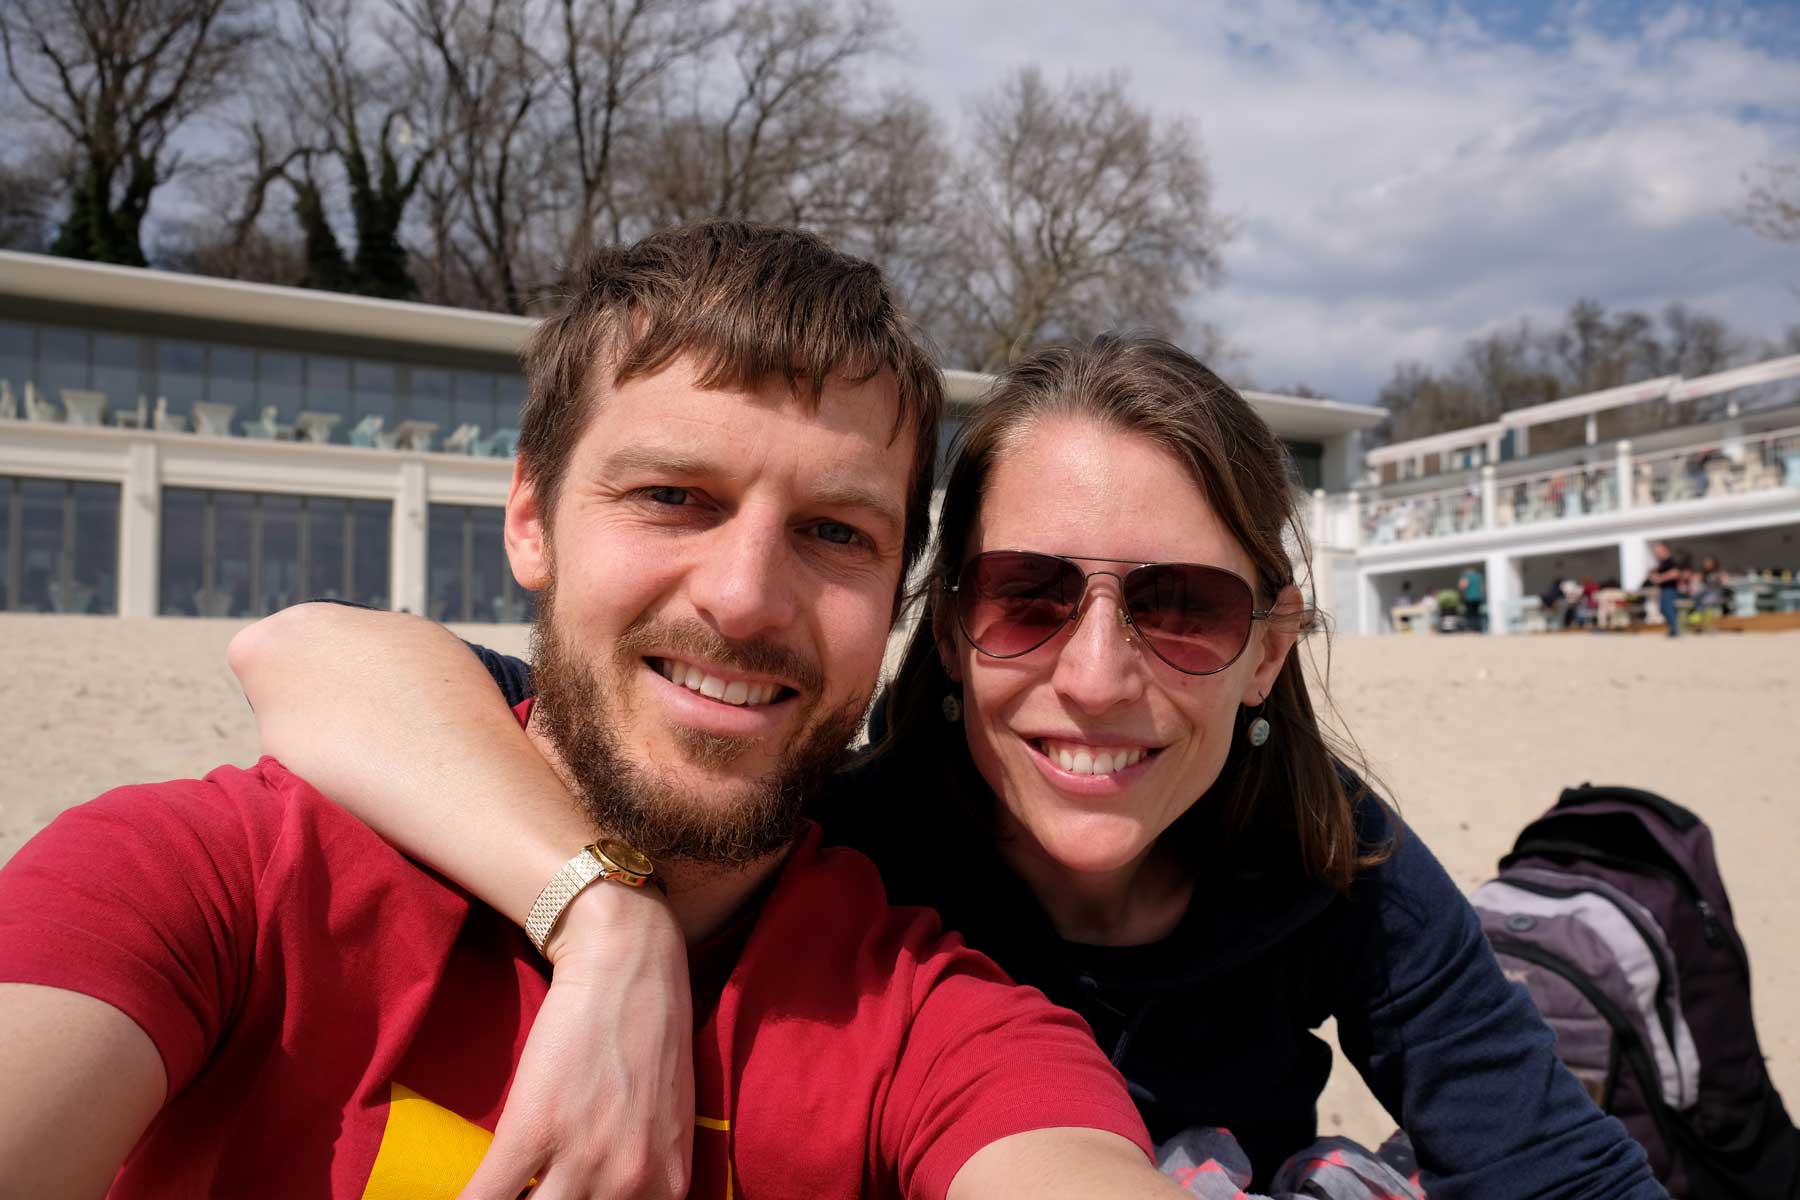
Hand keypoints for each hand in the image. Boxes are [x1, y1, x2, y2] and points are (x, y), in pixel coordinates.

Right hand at [459, 886, 694, 1199]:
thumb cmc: (649, 1035)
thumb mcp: (669, 1122)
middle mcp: (630, 1183)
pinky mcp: (534, 1130)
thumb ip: (648, 1173)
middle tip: (527, 1198)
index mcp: (667, 1185)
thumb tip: (613, 1197)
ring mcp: (583, 1159)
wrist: (627, 963)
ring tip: (491, 1197)